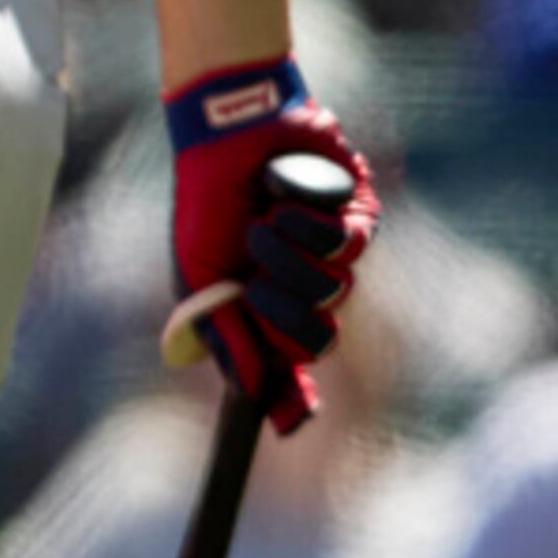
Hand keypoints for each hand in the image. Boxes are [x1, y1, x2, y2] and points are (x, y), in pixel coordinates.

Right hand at [163, 56, 378, 433]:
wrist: (227, 136)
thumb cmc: (206, 201)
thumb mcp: (199, 273)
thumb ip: (224, 332)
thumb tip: (250, 392)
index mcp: (264, 305)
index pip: (287, 365)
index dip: (293, 397)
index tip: (293, 422)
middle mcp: (303, 288)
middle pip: (316, 341)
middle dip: (282, 317)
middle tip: (254, 289)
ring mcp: (333, 256)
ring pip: (333, 294)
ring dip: (288, 261)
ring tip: (261, 227)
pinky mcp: (357, 220)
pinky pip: (347, 248)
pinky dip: (308, 228)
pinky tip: (281, 203)